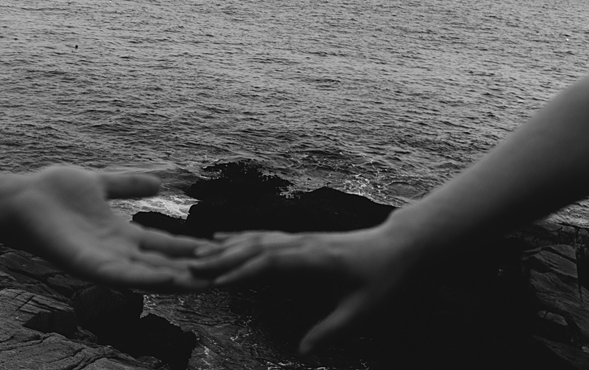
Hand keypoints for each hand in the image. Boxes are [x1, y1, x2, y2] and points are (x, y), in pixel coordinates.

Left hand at [0, 165, 207, 290]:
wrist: (20, 199)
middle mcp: (116, 253)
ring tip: (208, 283)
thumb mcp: (102, 183)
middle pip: (161, 265)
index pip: (164, 246)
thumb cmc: (52, 192)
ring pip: (146, 276)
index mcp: (120, 235)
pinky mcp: (86, 265)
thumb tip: (159, 181)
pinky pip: (121, 276)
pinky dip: (147, 280)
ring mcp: (102, 262)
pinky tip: (171, 280)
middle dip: (192, 271)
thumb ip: (129, 183)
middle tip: (229, 276)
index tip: (222, 251)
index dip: (191, 249)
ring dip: (177, 281)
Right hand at [192, 225, 418, 352]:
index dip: (243, 270)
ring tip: (195, 254)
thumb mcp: (363, 310)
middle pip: (256, 246)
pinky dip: (240, 237)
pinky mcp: (300, 239)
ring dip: (225, 246)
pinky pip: (265, 236)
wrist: (399, 246)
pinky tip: (222, 239)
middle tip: (189, 267)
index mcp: (316, 259)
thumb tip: (303, 352)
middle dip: (222, 256)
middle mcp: (303, 244)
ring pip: (256, 238)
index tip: (216, 282)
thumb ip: (332, 330)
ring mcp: (300, 238)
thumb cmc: (384, 279)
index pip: (272, 261)